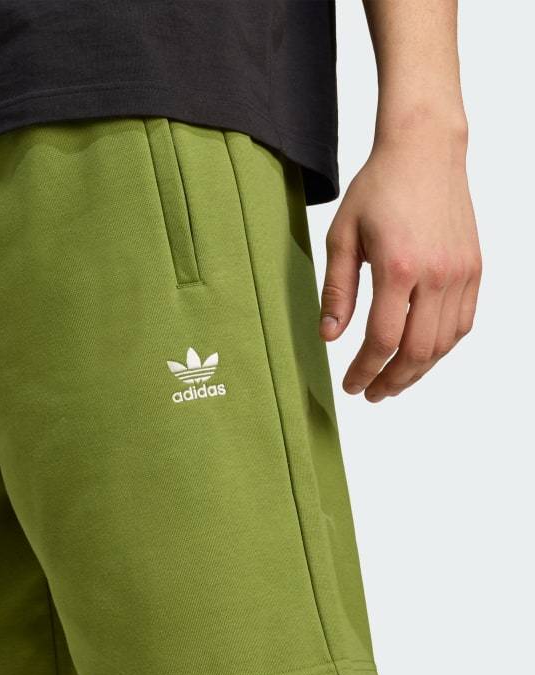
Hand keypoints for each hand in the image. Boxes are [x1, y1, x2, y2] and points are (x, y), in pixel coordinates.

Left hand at [319, 123, 480, 401]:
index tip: (350, 385)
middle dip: (391, 381)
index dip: (365, 370)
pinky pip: (463, 323)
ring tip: (393, 383)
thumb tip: (329, 337)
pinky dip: (442, 348)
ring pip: (444, 344)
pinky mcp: (475, 268)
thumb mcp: (342, 237)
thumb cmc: (378, 189)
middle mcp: (437, 274)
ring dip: (418, 371)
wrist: (425, 151)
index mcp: (398, 268)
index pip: (382, 340)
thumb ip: (337, 291)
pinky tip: (420, 356)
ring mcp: (461, 272)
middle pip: (417, 351)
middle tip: (370, 394)